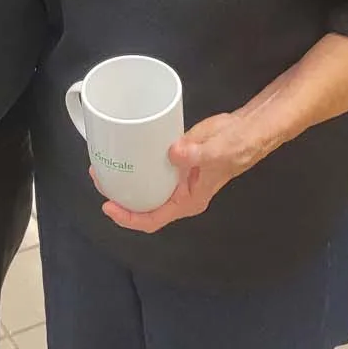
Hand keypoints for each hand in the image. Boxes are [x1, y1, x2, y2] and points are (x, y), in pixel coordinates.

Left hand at [100, 114, 264, 233]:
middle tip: (100, 177)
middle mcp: (179, 193)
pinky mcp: (176, 161)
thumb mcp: (218, 152)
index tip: (109, 206)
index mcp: (188, 201)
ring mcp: (177, 178)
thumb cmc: (238, 146)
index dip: (129, 218)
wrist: (248, 129)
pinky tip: (124, 151)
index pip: (153, 218)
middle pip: (143, 204)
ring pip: (145, 187)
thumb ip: (197, 153)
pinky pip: (151, 168)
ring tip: (105, 166)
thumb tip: (173, 152)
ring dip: (125, 180)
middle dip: (119, 196)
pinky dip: (135, 163)